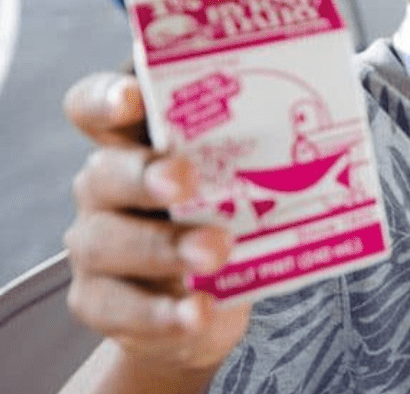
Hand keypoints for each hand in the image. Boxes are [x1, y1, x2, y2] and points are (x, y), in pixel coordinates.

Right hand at [61, 73, 250, 374]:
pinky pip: (119, 307)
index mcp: (132, 140)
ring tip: (215, 252)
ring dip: (163, 247)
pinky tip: (199, 312)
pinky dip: (163, 313)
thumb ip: (250, 155)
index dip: (107, 98)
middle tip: (185, 181)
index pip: (95, 106)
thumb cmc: (222, 216)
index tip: (134, 95)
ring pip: (107, 241)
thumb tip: (315, 134)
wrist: (198, 303)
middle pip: (105, 172)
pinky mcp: (98, 299)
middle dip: (145, 175)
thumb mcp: (236, 180)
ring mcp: (95, 242)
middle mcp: (103, 184)